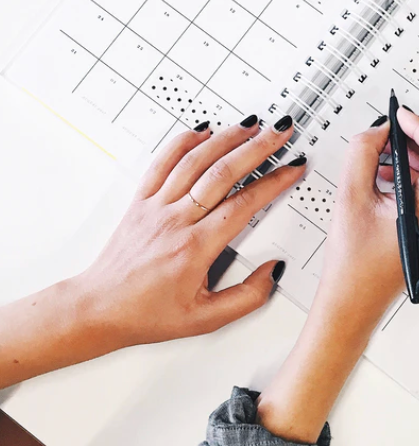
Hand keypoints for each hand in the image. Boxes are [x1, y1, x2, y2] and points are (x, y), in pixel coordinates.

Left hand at [74, 116, 305, 352]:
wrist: (99, 309)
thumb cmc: (147, 314)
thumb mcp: (206, 320)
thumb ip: (247, 297)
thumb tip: (272, 271)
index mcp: (195, 248)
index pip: (244, 204)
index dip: (273, 182)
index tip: (292, 168)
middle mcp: (175, 221)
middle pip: (222, 173)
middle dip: (257, 147)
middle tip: (279, 132)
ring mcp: (155, 207)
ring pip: (194, 161)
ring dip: (226, 138)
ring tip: (250, 125)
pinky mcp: (140, 202)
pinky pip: (162, 162)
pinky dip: (183, 141)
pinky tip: (202, 131)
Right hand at [256, 109, 418, 440]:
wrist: (353, 302)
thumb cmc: (352, 265)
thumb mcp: (350, 197)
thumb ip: (363, 152)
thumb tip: (378, 130)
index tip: (399, 119)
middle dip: (414, 140)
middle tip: (385, 135)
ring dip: (411, 157)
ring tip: (380, 159)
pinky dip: (412, 175)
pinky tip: (386, 178)